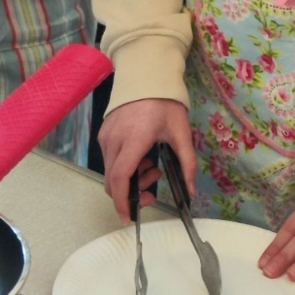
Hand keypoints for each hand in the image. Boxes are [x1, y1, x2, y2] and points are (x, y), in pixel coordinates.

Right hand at [98, 98, 194, 221]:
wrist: (146, 76)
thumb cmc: (165, 104)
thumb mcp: (181, 133)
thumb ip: (187, 164)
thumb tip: (191, 192)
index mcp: (134, 139)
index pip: (120, 178)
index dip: (123, 202)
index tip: (128, 218)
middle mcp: (115, 140)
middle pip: (113, 181)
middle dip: (131, 193)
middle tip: (152, 188)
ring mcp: (106, 137)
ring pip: (110, 172)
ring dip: (129, 179)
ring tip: (150, 167)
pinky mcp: (103, 134)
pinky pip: (109, 160)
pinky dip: (123, 167)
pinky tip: (141, 157)